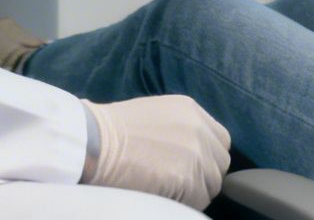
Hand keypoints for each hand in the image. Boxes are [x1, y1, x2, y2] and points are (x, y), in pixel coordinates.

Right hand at [81, 95, 231, 209]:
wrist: (93, 141)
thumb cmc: (112, 131)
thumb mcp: (156, 114)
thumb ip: (181, 129)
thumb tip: (194, 154)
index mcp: (192, 110)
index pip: (221, 141)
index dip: (208, 158)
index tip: (192, 169)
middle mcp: (199, 128)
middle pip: (220, 164)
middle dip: (203, 177)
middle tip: (178, 185)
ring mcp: (196, 152)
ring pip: (211, 185)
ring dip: (194, 192)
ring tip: (167, 190)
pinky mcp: (186, 176)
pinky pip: (197, 200)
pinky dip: (183, 202)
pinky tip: (162, 195)